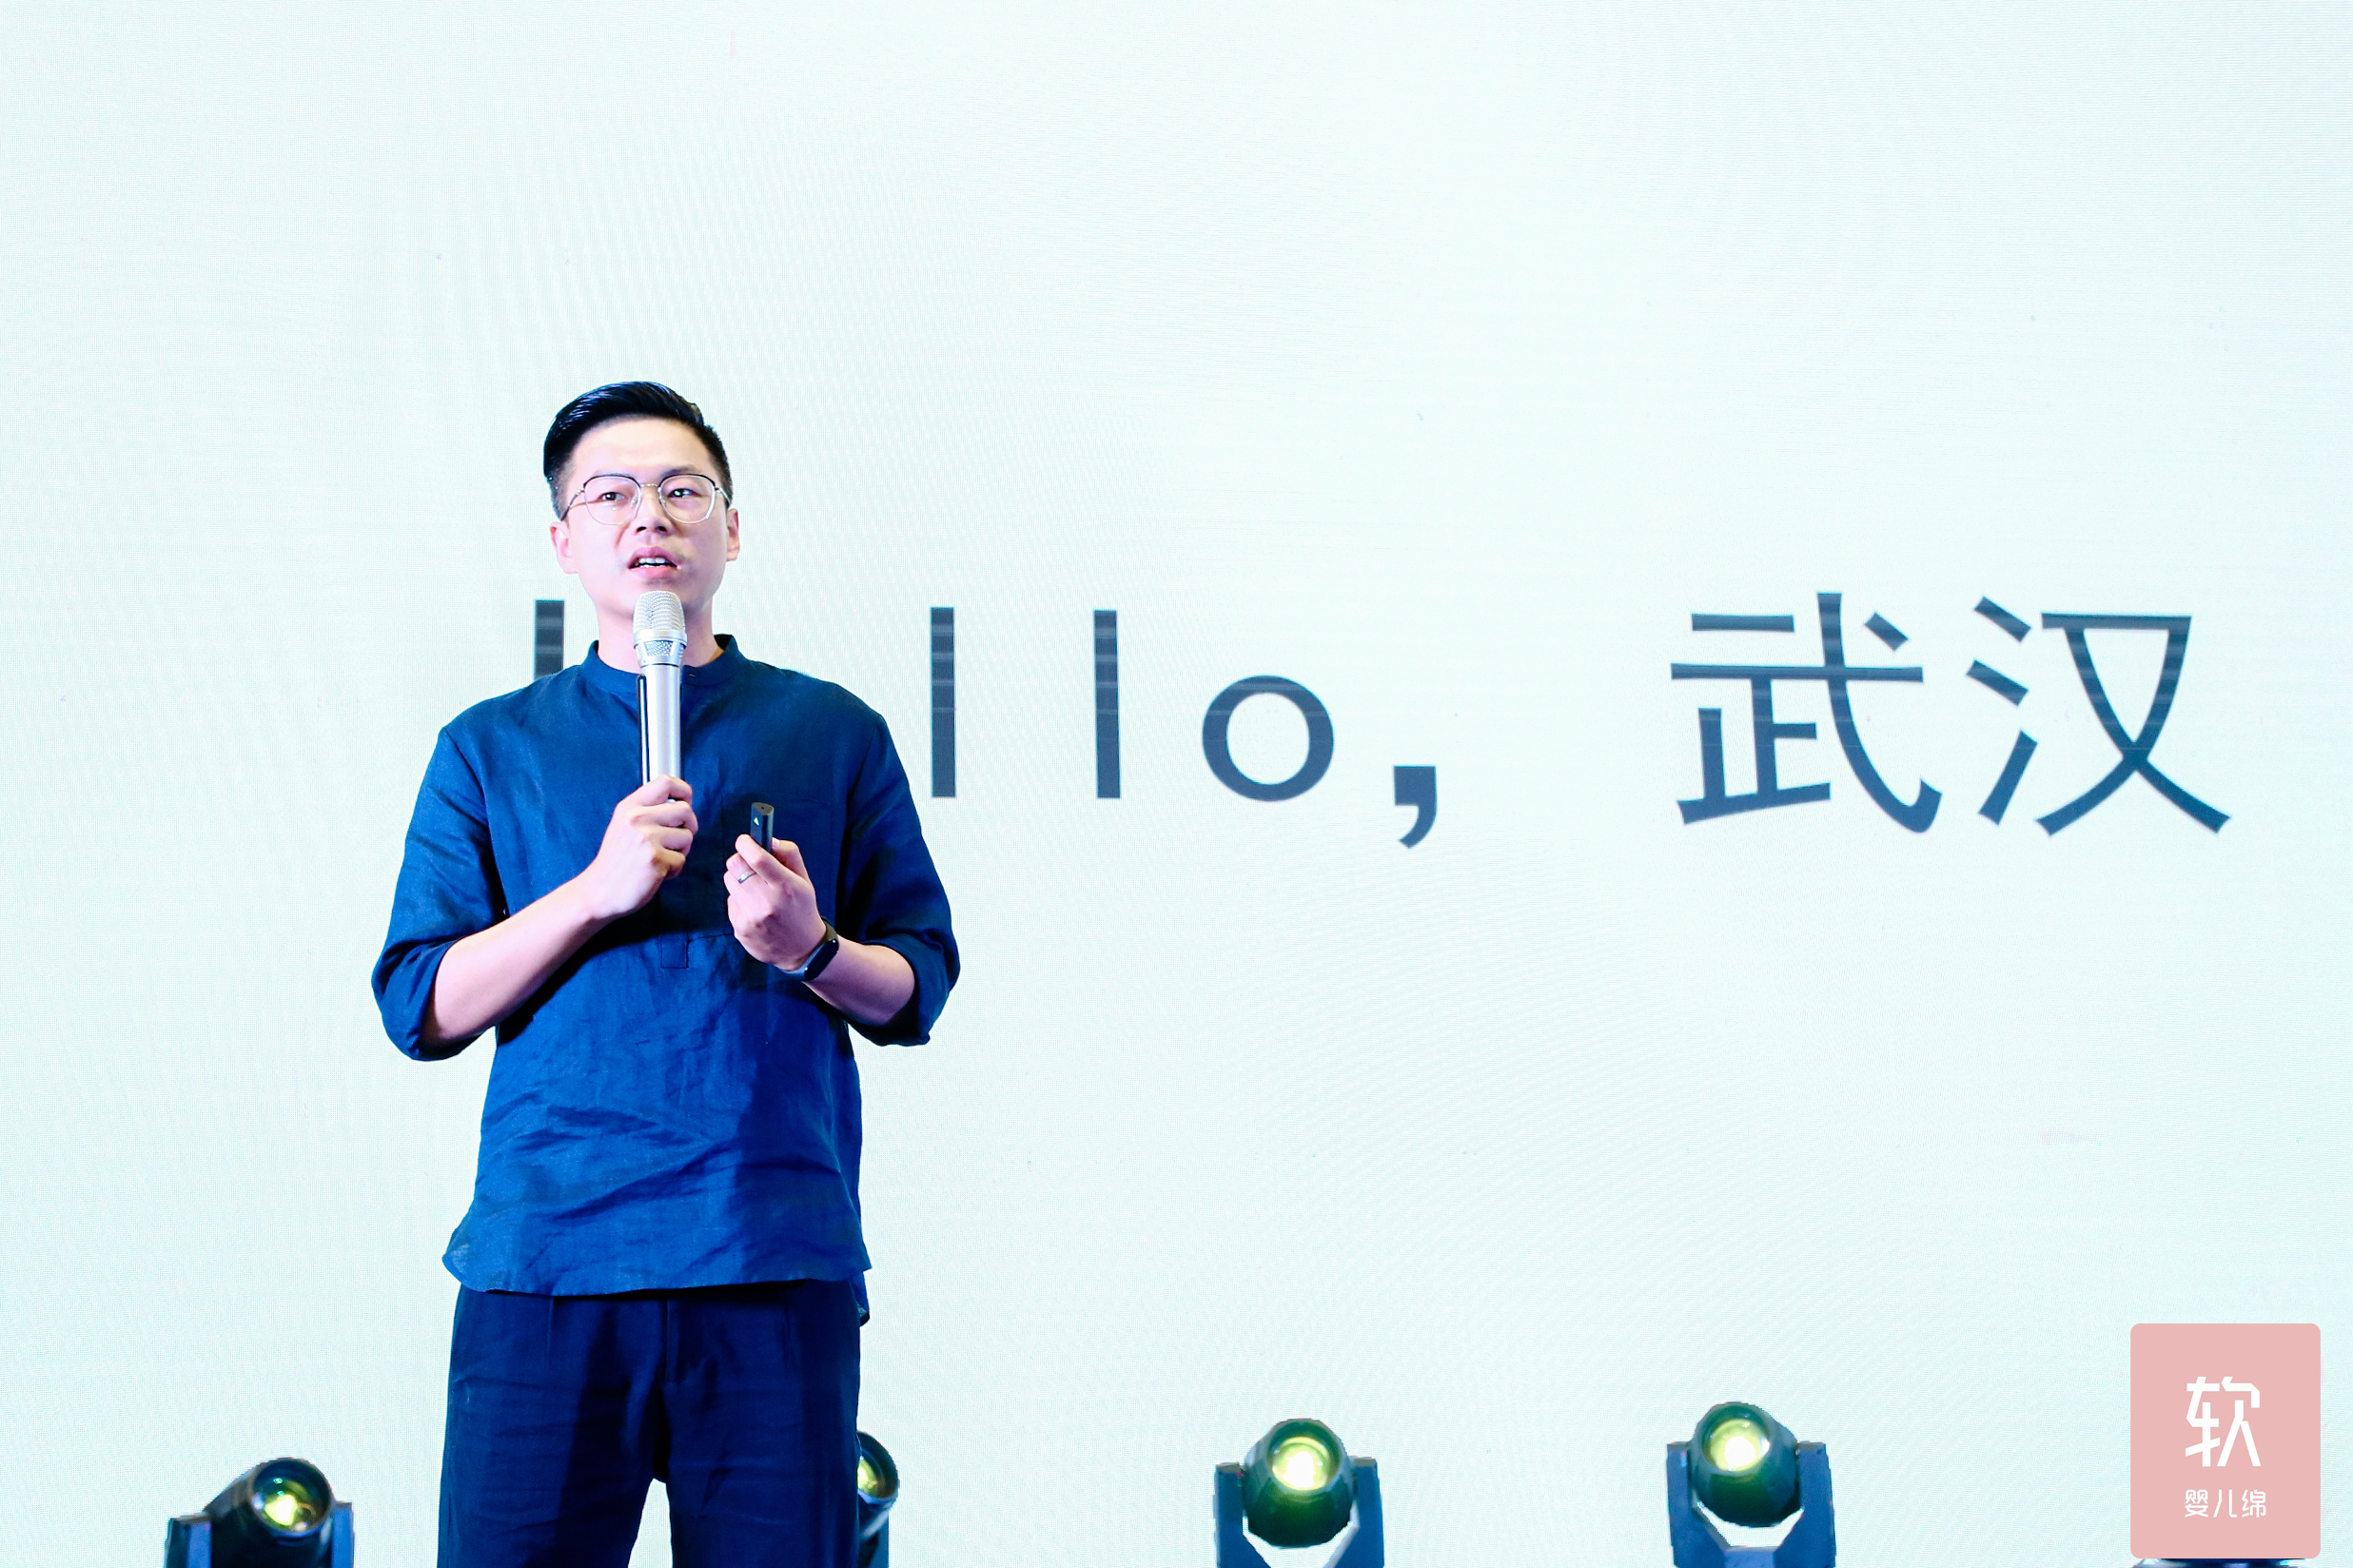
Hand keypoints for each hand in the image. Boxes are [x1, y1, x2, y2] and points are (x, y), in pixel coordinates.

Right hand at [572, 778, 696, 920]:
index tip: (686, 802)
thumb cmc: (615, 862)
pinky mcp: (655, 859)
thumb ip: (647, 811)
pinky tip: (656, 873)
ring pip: (687, 837)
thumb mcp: (623, 825)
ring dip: (680, 852)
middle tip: (677, 841)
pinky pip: (681, 860)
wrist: (598, 891)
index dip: (684, 791)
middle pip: (685, 810)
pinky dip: (673, 870)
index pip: (666, 782)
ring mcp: (646, 838)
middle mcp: (636, 818)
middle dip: (689, 827)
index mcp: (629, 807)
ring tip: (660, 859)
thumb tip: (682, 803)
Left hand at [726, 834, 827, 967]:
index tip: (745, 840)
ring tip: (755, 888)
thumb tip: (768, 839)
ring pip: (729, 881)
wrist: (803, 951)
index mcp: (785, 887)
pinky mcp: (740, 929)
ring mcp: (750, 918)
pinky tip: (754, 908)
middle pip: (735, 866)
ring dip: (738, 879)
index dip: (746, 843)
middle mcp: (766, 902)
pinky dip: (740, 899)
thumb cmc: (803, 909)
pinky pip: (731, 901)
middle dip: (740, 859)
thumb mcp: (805, 881)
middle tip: (749, 863)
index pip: (757, 857)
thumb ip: (789, 855)